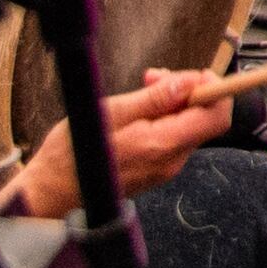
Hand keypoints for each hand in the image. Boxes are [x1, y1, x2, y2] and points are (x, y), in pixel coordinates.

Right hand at [3, 71, 231, 215]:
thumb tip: (191, 81)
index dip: (213, 89)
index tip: (191, 73)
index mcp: (163, 146)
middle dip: (186, 91)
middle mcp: (171, 161)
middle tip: (152, 76)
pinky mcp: (154, 171)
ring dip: (171, 103)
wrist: (50, 194)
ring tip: (140, 90)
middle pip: (202, 118)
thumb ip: (155, 99)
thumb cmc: (73, 154)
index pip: (216, 116)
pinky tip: (136, 113)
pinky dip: (162, 120)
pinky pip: (171, 139)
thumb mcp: (111, 114)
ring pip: (186, 126)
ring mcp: (164, 169)